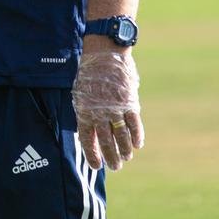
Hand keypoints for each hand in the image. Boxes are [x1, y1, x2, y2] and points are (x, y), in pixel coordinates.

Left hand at [71, 51, 144, 170]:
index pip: (87, 138)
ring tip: (126, 158)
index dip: (92, 154)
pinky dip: (137, 136)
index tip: (97, 166)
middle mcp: (99, 112)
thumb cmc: (90, 72)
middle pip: (106, 141)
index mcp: (84, 109)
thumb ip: (86, 110)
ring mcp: (115, 108)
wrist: (104, 52)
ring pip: (122, 136)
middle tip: (116, 167)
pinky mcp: (129, 101)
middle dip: (111, 157)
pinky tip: (137, 144)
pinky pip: (134, 123)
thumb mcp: (81, 91)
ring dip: (125, 150)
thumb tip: (91, 129)